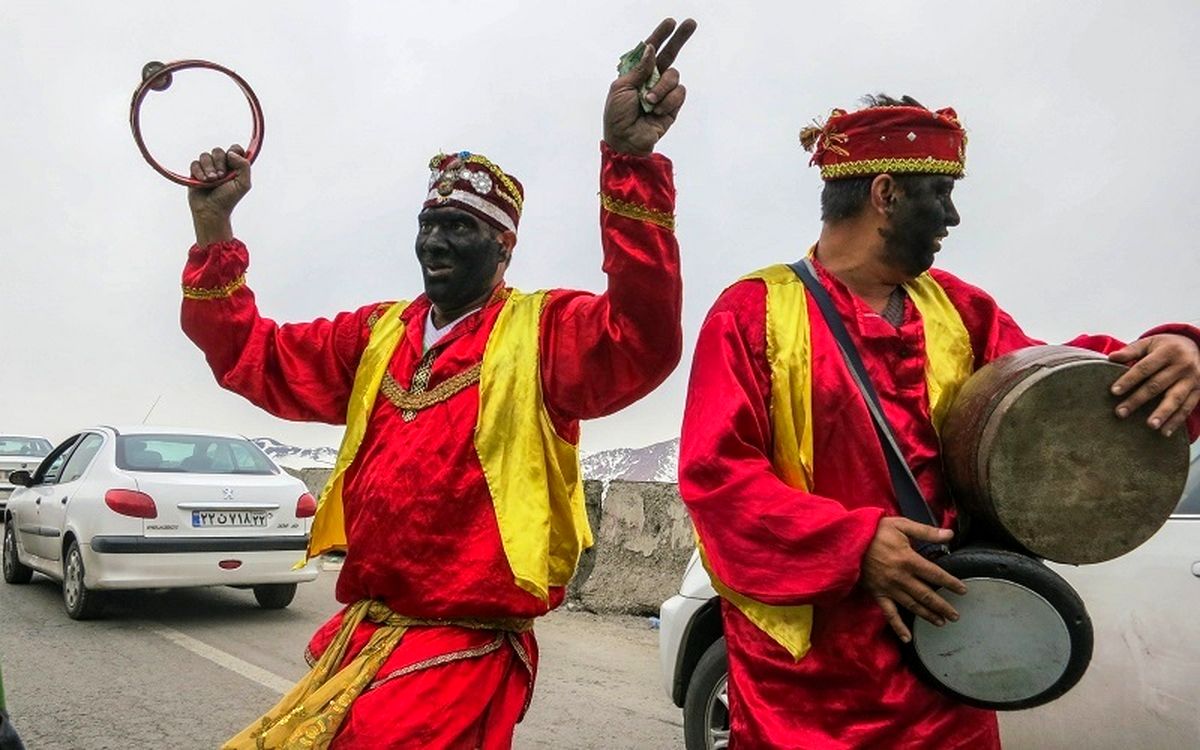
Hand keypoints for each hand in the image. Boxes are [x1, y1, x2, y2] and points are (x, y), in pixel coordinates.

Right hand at [187, 144, 251, 244]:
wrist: (211, 210)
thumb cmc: (228, 199)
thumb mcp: (243, 184)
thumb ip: (244, 166)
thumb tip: (231, 153)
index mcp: (235, 166)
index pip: (235, 149)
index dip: (233, 152)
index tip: (232, 161)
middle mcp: (222, 165)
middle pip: (218, 151)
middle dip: (219, 163)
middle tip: (221, 176)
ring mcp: (208, 168)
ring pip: (205, 155)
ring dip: (208, 168)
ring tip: (211, 181)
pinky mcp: (196, 172)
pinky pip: (195, 163)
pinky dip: (199, 172)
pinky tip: (202, 182)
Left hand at [603, 18, 695, 155]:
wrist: (626, 141)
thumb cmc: (617, 116)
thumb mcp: (621, 88)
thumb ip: (639, 69)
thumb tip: (650, 48)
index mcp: (637, 73)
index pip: (650, 50)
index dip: (660, 36)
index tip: (670, 22)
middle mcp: (652, 79)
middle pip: (670, 54)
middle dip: (680, 38)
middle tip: (691, 23)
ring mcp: (664, 92)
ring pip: (674, 75)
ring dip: (661, 88)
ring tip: (648, 103)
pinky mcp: (673, 106)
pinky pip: (679, 93)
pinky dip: (667, 101)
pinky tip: (656, 112)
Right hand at [861, 517, 965, 642]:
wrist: (848, 541)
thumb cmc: (876, 531)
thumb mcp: (901, 525)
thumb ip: (926, 531)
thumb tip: (950, 534)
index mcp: (908, 560)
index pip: (935, 574)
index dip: (950, 583)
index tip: (962, 590)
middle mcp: (901, 578)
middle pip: (927, 595)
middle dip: (943, 606)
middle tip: (955, 615)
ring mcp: (889, 588)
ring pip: (912, 606)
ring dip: (928, 615)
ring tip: (941, 622)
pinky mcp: (877, 594)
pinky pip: (889, 613)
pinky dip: (898, 627)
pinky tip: (907, 638)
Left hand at [1109, 334, 1199, 436]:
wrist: (1195, 346)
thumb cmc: (1165, 347)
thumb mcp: (1149, 343)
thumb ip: (1131, 351)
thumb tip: (1110, 358)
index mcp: (1168, 352)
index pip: (1145, 367)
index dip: (1129, 379)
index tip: (1114, 391)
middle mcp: (1182, 365)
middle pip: (1157, 385)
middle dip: (1138, 400)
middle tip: (1120, 412)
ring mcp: (1193, 379)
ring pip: (1175, 398)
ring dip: (1162, 413)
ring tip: (1150, 425)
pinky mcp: (1199, 391)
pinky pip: (1187, 408)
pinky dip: (1176, 421)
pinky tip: (1165, 432)